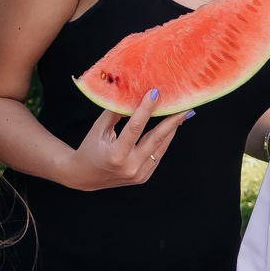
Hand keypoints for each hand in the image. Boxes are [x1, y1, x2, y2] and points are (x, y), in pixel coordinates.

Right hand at [65, 90, 187, 189]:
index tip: (155, 93)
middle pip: (156, 139)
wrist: (85, 176)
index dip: (146, 109)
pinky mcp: (144, 177)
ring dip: (171, 129)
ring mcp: (138, 174)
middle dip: (172, 121)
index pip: (135, 127)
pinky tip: (170, 128)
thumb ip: (116, 112)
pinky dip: (163, 140)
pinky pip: (157, 155)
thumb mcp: (99, 128)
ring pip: (160, 147)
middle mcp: (130, 167)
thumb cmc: (90, 148)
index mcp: (116, 155)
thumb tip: (133, 94)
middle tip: (184, 106)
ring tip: (181, 114)